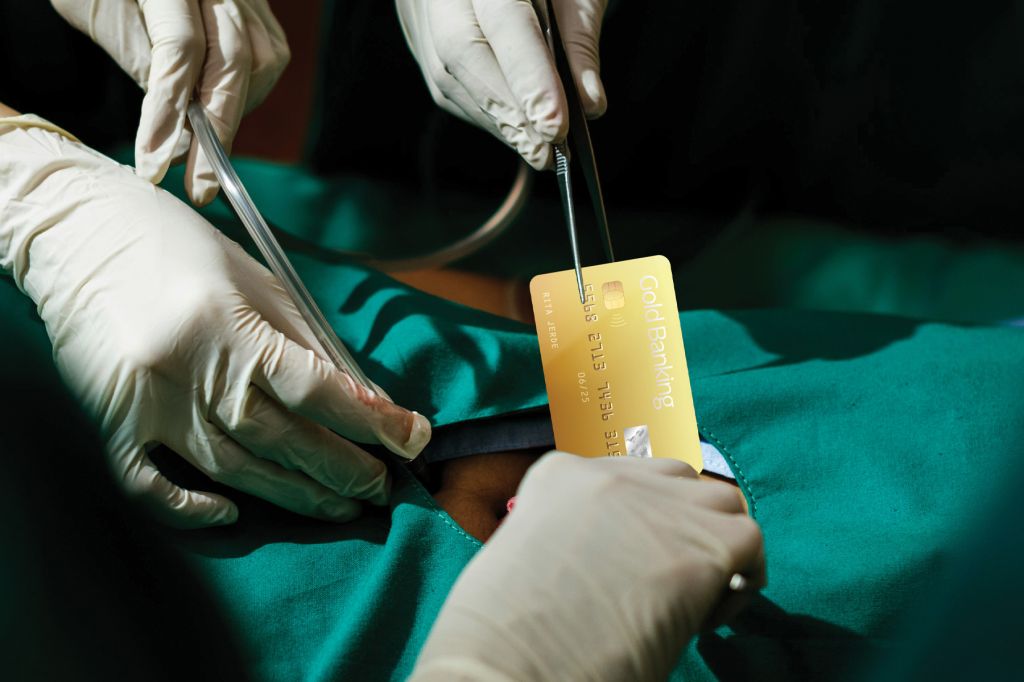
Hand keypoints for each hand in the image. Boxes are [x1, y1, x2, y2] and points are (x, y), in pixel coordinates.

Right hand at [0, 117, 430, 527]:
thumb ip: (305, 340)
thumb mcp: (256, 280)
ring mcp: (147, 403)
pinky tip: (230, 514)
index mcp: (229, 326)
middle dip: (342, 468)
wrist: (79, 233)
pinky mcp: (113, 421)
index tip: (413, 439)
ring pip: (233, 468)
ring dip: (293, 493)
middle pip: (282, 437)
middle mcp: (190, 371)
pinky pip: (148, 483)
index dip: (371, 420)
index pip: (317, 388)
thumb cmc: (178, 247)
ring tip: (342, 504)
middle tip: (383, 486)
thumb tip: (358, 394)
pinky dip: (187, 506)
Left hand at [51, 0, 289, 205]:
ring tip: (205, 143)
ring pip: (262, 61)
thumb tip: (174, 124)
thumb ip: (137, 55)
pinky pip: (271, 55)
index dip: (168, 112)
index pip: (179, 49)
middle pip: (233, 61)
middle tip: (200, 186)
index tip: (155, 164)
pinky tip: (223, 106)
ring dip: (235, 110)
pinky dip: (250, 90)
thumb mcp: (93, 7)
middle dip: (217, 132)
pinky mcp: (258, 6)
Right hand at [396, 0, 607, 169]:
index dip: (529, 79)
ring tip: (537, 150)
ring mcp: (419, 8)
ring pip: (446, 76)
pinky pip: (443, 82)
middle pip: (460, 53)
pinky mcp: (415, 31)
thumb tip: (588, 105)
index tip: (556, 127)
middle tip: (547, 154)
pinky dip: (483, 110)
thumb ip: (579, 39)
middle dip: (508, 111)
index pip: (503, 22)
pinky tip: (513, 127)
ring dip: (496, 120)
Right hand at [412, 452, 764, 680]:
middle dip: (681, 524)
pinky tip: (703, 622)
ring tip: (694, 599)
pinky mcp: (700, 544)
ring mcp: (659, 504)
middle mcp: (609, 477)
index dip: (639, 525)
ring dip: (715, 543)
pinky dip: (740, 581)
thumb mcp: (522, 560)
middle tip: (667, 581)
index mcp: (556, 476)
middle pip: (675, 480)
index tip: (633, 569)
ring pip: (719, 499)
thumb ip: (569, 539)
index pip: (623, 480)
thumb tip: (614, 559)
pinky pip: (748, 541)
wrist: (504, 668)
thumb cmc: (500, 637)